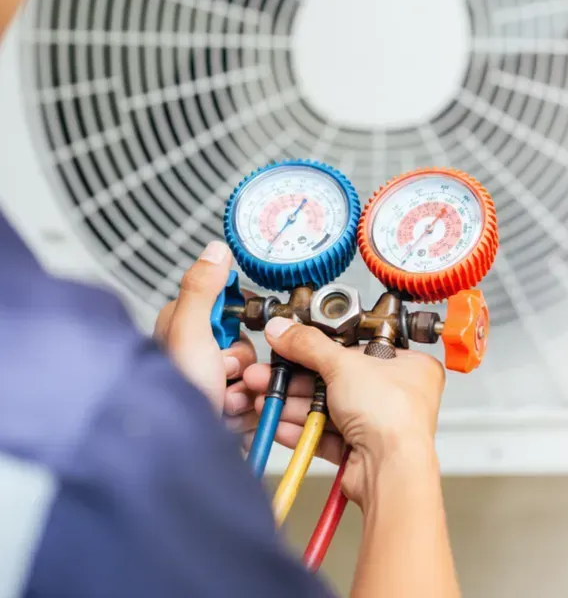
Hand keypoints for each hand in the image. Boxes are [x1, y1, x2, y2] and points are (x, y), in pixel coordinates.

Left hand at [154, 242, 258, 435]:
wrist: (183, 455)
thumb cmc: (176, 396)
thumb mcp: (189, 333)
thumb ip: (202, 289)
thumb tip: (214, 249)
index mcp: (182, 328)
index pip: (225, 305)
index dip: (236, 318)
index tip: (231, 329)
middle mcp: (196, 355)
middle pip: (245, 342)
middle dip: (241, 362)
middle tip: (222, 372)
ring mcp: (210, 383)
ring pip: (253, 372)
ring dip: (245, 389)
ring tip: (223, 401)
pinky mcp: (225, 407)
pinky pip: (254, 398)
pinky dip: (247, 409)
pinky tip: (227, 416)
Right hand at [241, 319, 445, 506]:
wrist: (391, 471)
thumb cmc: (393, 417)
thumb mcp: (343, 364)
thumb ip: (307, 345)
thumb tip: (285, 330)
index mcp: (406, 365)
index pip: (357, 346)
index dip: (322, 346)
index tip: (293, 344)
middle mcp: (395, 394)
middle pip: (336, 378)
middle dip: (296, 379)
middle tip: (269, 375)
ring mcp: (378, 423)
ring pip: (327, 408)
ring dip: (293, 404)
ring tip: (267, 399)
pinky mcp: (360, 450)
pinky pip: (325, 434)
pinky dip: (301, 429)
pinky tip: (279, 424)